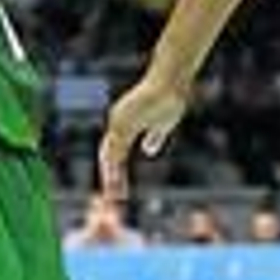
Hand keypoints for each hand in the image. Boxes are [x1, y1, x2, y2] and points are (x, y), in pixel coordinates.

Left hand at [99, 72, 190, 199]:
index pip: (117, 151)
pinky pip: (115, 151)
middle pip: (109, 155)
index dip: (117, 169)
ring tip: (113, 196)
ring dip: (111, 177)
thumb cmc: (169, 98)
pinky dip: (113, 168)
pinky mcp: (122, 124)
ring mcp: (118, 123)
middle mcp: (118, 123)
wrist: (170, 82)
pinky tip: (114, 181)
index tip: (120, 185)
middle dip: (110, 177)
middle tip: (112, 197)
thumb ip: (154, 137)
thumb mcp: (163, 124)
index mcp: (125, 125)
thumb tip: (148, 151)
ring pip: (110, 155)